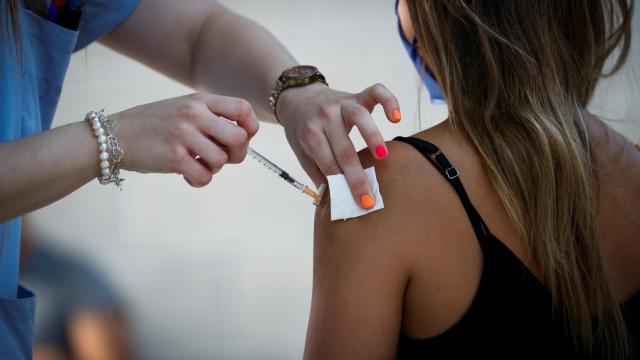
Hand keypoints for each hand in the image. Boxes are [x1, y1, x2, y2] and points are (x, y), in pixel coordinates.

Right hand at [114, 93, 258, 186]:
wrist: (113, 136)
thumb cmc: (153, 125)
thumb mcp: (183, 107)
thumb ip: (211, 117)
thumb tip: (243, 139)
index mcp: (199, 100)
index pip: (242, 109)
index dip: (250, 127)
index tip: (242, 138)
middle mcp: (194, 114)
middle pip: (240, 138)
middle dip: (237, 154)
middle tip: (222, 157)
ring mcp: (183, 135)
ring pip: (222, 161)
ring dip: (213, 168)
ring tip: (196, 163)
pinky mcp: (174, 158)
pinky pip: (205, 177)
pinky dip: (199, 180)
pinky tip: (187, 174)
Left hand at [277, 83, 400, 208]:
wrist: (298, 97)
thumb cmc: (302, 130)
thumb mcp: (301, 152)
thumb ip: (317, 172)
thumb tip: (336, 198)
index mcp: (310, 134)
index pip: (328, 162)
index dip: (341, 184)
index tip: (355, 204)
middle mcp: (325, 117)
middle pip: (344, 148)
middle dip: (357, 176)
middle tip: (370, 198)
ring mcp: (342, 104)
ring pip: (360, 117)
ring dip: (372, 137)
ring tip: (383, 156)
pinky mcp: (356, 95)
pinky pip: (375, 91)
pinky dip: (388, 100)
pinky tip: (396, 117)